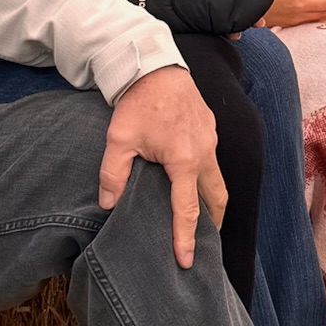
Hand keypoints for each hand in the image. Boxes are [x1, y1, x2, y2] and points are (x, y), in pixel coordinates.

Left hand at [99, 65, 225, 269]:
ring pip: (218, 179)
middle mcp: (205, 152)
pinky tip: (193, 180)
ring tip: (202, 218)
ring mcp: (211, 138)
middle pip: (216, 198)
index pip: (188, 210)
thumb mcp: (119, 139)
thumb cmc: (137, 102)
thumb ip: (112, 174)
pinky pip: (213, 160)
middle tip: (205, 244)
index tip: (186, 261)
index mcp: (185, 160)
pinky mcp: (209, 126)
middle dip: (213, 223)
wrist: (155, 64)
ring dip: (212, 200)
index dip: (186, 238)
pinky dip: (208, 178)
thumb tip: (107, 204)